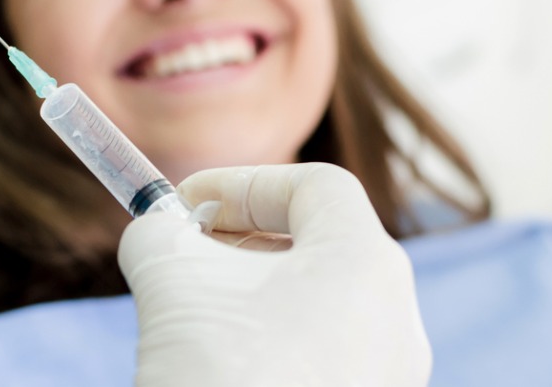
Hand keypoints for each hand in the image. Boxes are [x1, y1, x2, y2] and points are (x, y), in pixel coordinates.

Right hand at [118, 163, 430, 386]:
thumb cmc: (222, 380)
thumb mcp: (172, 290)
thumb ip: (159, 238)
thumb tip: (155, 230)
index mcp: (368, 266)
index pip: (315, 187)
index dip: (242, 184)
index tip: (183, 206)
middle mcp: (396, 318)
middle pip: (321, 243)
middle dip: (243, 239)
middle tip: (184, 254)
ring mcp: (390, 375)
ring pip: (323, 303)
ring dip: (256, 292)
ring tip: (197, 314)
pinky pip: (328, 354)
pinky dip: (277, 340)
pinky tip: (225, 364)